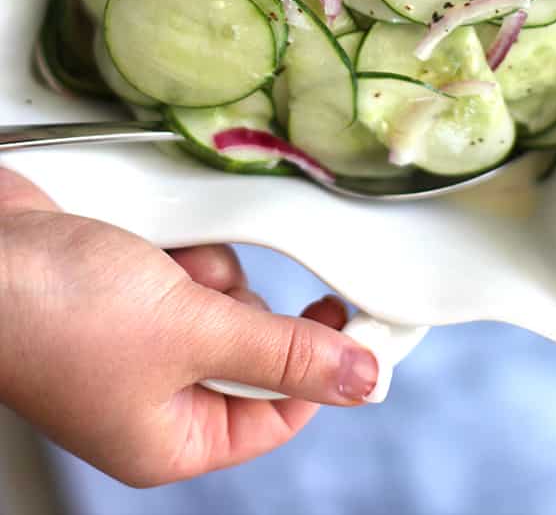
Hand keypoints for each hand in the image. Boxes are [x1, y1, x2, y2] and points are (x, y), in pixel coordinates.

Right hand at [0, 166, 377, 485]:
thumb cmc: (59, 310)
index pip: (277, 415)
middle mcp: (154, 397)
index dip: (320, 368)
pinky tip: (147, 247)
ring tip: (163, 269)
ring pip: (222, 302)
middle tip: (211, 292)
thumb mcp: (190, 335)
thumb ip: (283, 355)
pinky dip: (180, 253)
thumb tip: (362, 381)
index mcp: (168, 439)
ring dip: (207, 274)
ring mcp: (136, 341)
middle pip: (250, 351)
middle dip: (240, 310)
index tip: (365, 321)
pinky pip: (187, 271)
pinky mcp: (125, 290)